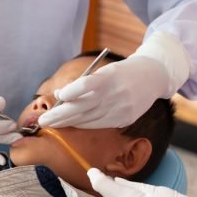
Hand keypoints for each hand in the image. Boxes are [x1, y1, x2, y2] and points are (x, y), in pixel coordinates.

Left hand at [38, 32, 189, 128]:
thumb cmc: (122, 72)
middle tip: (43, 121)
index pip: (87, 84)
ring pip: (89, 119)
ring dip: (68, 123)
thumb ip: (84, 83)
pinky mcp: (125, 119)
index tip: (58, 95)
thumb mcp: (105, 71)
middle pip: (83, 107)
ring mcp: (121, 108)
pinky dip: (83, 125)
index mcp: (109, 76)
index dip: (72, 91)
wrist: (153, 77)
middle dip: (60, 116)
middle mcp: (115, 93)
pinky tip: (71, 124)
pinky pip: (99, 124)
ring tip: (52, 124)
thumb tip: (61, 94)